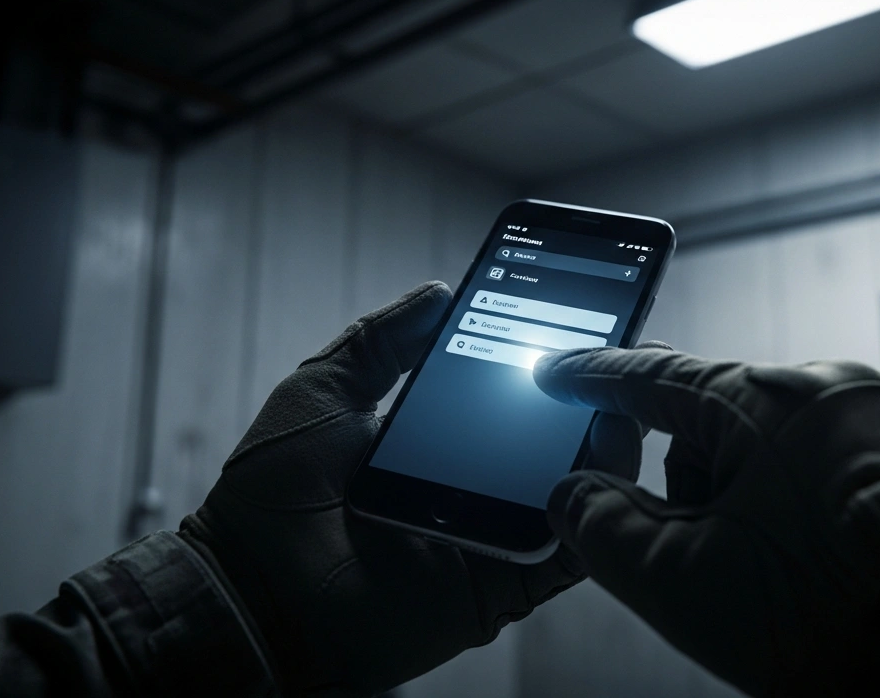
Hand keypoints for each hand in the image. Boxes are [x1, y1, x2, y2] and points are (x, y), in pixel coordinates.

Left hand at [180, 282, 666, 695]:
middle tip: (629, 343)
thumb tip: (440, 290)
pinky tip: (605, 454)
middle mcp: (471, 485)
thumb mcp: (323, 392)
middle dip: (596, 391)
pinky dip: (595, 504)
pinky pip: (567, 549)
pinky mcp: (501, 586)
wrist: (250, 589)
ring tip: (623, 388)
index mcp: (435, 440)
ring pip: (575, 486)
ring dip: (608, 438)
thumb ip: (381, 341)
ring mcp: (491, 534)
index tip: (587, 308)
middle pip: (553, 436)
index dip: (549, 354)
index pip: (509, 390)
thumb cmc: (270, 495)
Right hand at [533, 349, 879, 696]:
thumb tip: (572, 495)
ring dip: (745, 502)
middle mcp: (830, 387)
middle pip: (713, 420)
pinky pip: (825, 462)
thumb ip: (602, 529)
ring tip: (770, 579)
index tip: (557, 375)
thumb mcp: (685, 583)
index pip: (652, 374)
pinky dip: (796, 506)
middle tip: (698, 557)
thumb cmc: (839, 620)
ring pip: (770, 447)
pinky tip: (807, 568)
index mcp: (765, 397)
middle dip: (688, 486)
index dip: (592, 380)